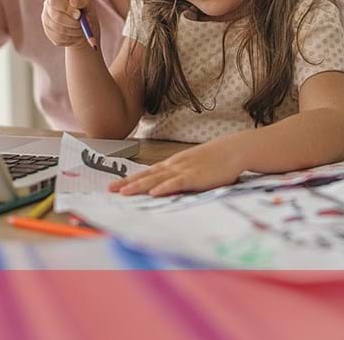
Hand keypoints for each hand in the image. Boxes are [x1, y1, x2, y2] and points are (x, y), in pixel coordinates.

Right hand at [42, 0, 97, 48]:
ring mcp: (47, 23)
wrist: (82, 23)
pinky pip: (60, 39)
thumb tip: (73, 2)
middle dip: (73, 23)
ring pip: (60, 31)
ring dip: (74, 32)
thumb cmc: (83, 8)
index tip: (79, 14)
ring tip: (82, 29)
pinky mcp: (50, 35)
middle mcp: (47, 10)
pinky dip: (72, 39)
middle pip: (57, 18)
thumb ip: (81, 0)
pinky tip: (77, 34)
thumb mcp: (86, 2)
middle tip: (83, 25)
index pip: (55, 2)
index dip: (67, 9)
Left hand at [109, 137, 244, 195]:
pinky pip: (176, 183)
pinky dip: (164, 187)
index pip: (147, 173)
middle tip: (110, 190)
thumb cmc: (214, 160)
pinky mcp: (195, 177)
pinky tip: (153, 192)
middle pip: (147, 175)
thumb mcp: (193, 166)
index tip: (114, 185)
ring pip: (157, 179)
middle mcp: (174, 166)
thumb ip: (180, 176)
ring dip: (139, 186)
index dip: (130, 179)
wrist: (233, 150)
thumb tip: (166, 187)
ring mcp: (183, 170)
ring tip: (124, 193)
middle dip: (128, 183)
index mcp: (173, 164)